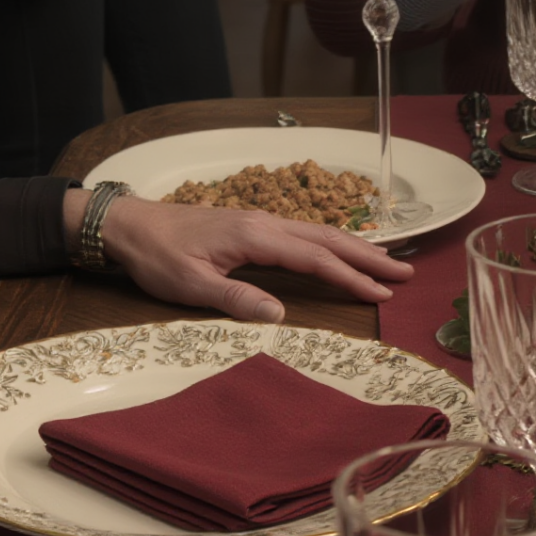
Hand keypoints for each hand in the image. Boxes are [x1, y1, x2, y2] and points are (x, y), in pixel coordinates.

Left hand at [80, 191, 412, 322]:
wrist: (129, 225)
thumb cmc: (157, 256)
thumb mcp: (190, 285)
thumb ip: (236, 299)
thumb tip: (280, 314)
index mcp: (254, 236)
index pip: (315, 258)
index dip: (351, 277)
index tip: (382, 293)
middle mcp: (264, 223)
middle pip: (327, 239)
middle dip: (368, 257)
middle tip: (406, 273)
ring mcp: (258, 221)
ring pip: (317, 233)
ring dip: (354, 248)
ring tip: (387, 262)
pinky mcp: (250, 226)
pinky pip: (302, 233)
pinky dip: (330, 243)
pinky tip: (338, 251)